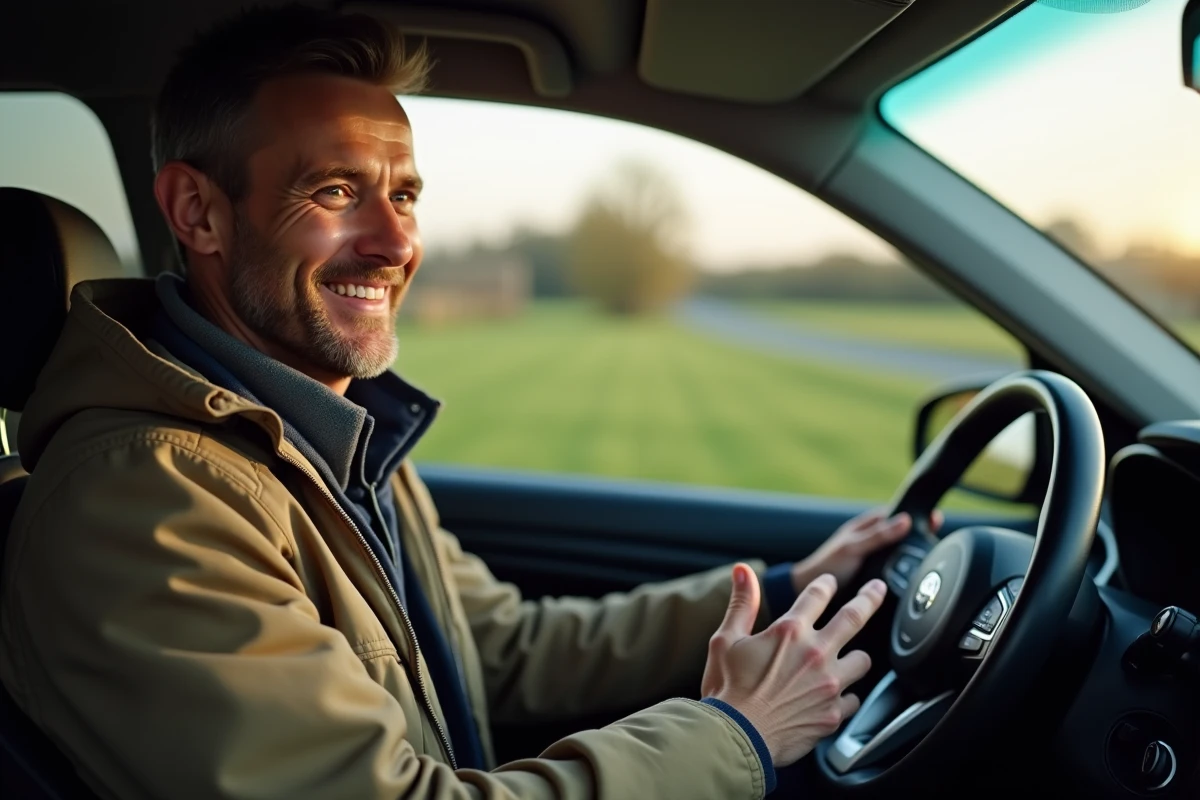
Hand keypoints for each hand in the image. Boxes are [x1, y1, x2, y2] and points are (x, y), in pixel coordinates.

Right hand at [702, 565, 886, 766]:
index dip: (825, 584)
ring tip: (851, 658)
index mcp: (790, 632)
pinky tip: (837, 697)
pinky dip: (847, 696)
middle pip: (855, 616)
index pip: (817, 595)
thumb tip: (742, 571)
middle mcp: (816, 653)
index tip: (829, 582)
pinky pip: (854, 700)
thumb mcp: (726, 640)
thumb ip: (742, 603)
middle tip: (878, 589)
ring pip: (863, 660)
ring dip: (856, 656)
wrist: (736, 738)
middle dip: (869, 598)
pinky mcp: (833, 713)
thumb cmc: (727, 691)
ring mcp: (829, 684)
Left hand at [790, 508, 943, 593]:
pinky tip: (915, 577)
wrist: (808, 591)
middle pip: (902, 534)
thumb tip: (905, 520)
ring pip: (900, 552)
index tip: (935, 518)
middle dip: (919, 535)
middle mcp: (872, 540)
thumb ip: (877, 535)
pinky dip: (905, 571)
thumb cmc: (826, 565)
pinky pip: (895, 570)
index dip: (916, 515)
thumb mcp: (853, 547)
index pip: (897, 514)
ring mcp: (874, 558)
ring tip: (934, 555)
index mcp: (866, 526)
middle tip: (939, 537)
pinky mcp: (875, 576)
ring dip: (913, 555)